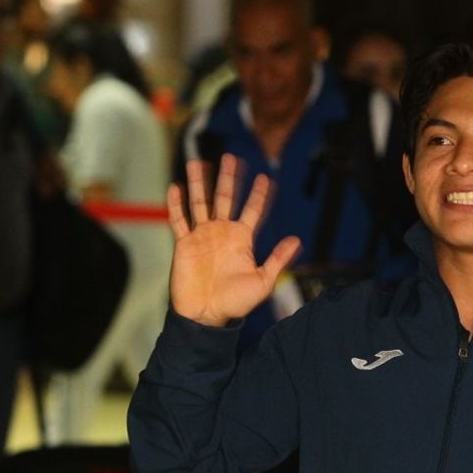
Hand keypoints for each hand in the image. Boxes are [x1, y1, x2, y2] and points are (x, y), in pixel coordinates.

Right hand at [167, 154, 301, 326]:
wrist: (206, 316)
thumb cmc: (235, 302)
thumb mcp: (263, 281)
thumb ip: (278, 258)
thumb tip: (297, 239)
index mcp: (242, 239)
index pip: (253, 210)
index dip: (260, 194)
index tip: (266, 177)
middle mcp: (222, 232)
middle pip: (226, 198)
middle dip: (229, 178)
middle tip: (232, 157)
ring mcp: (202, 236)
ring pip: (200, 202)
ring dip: (200, 183)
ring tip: (199, 162)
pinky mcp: (183, 244)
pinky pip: (178, 220)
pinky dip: (176, 204)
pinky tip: (176, 187)